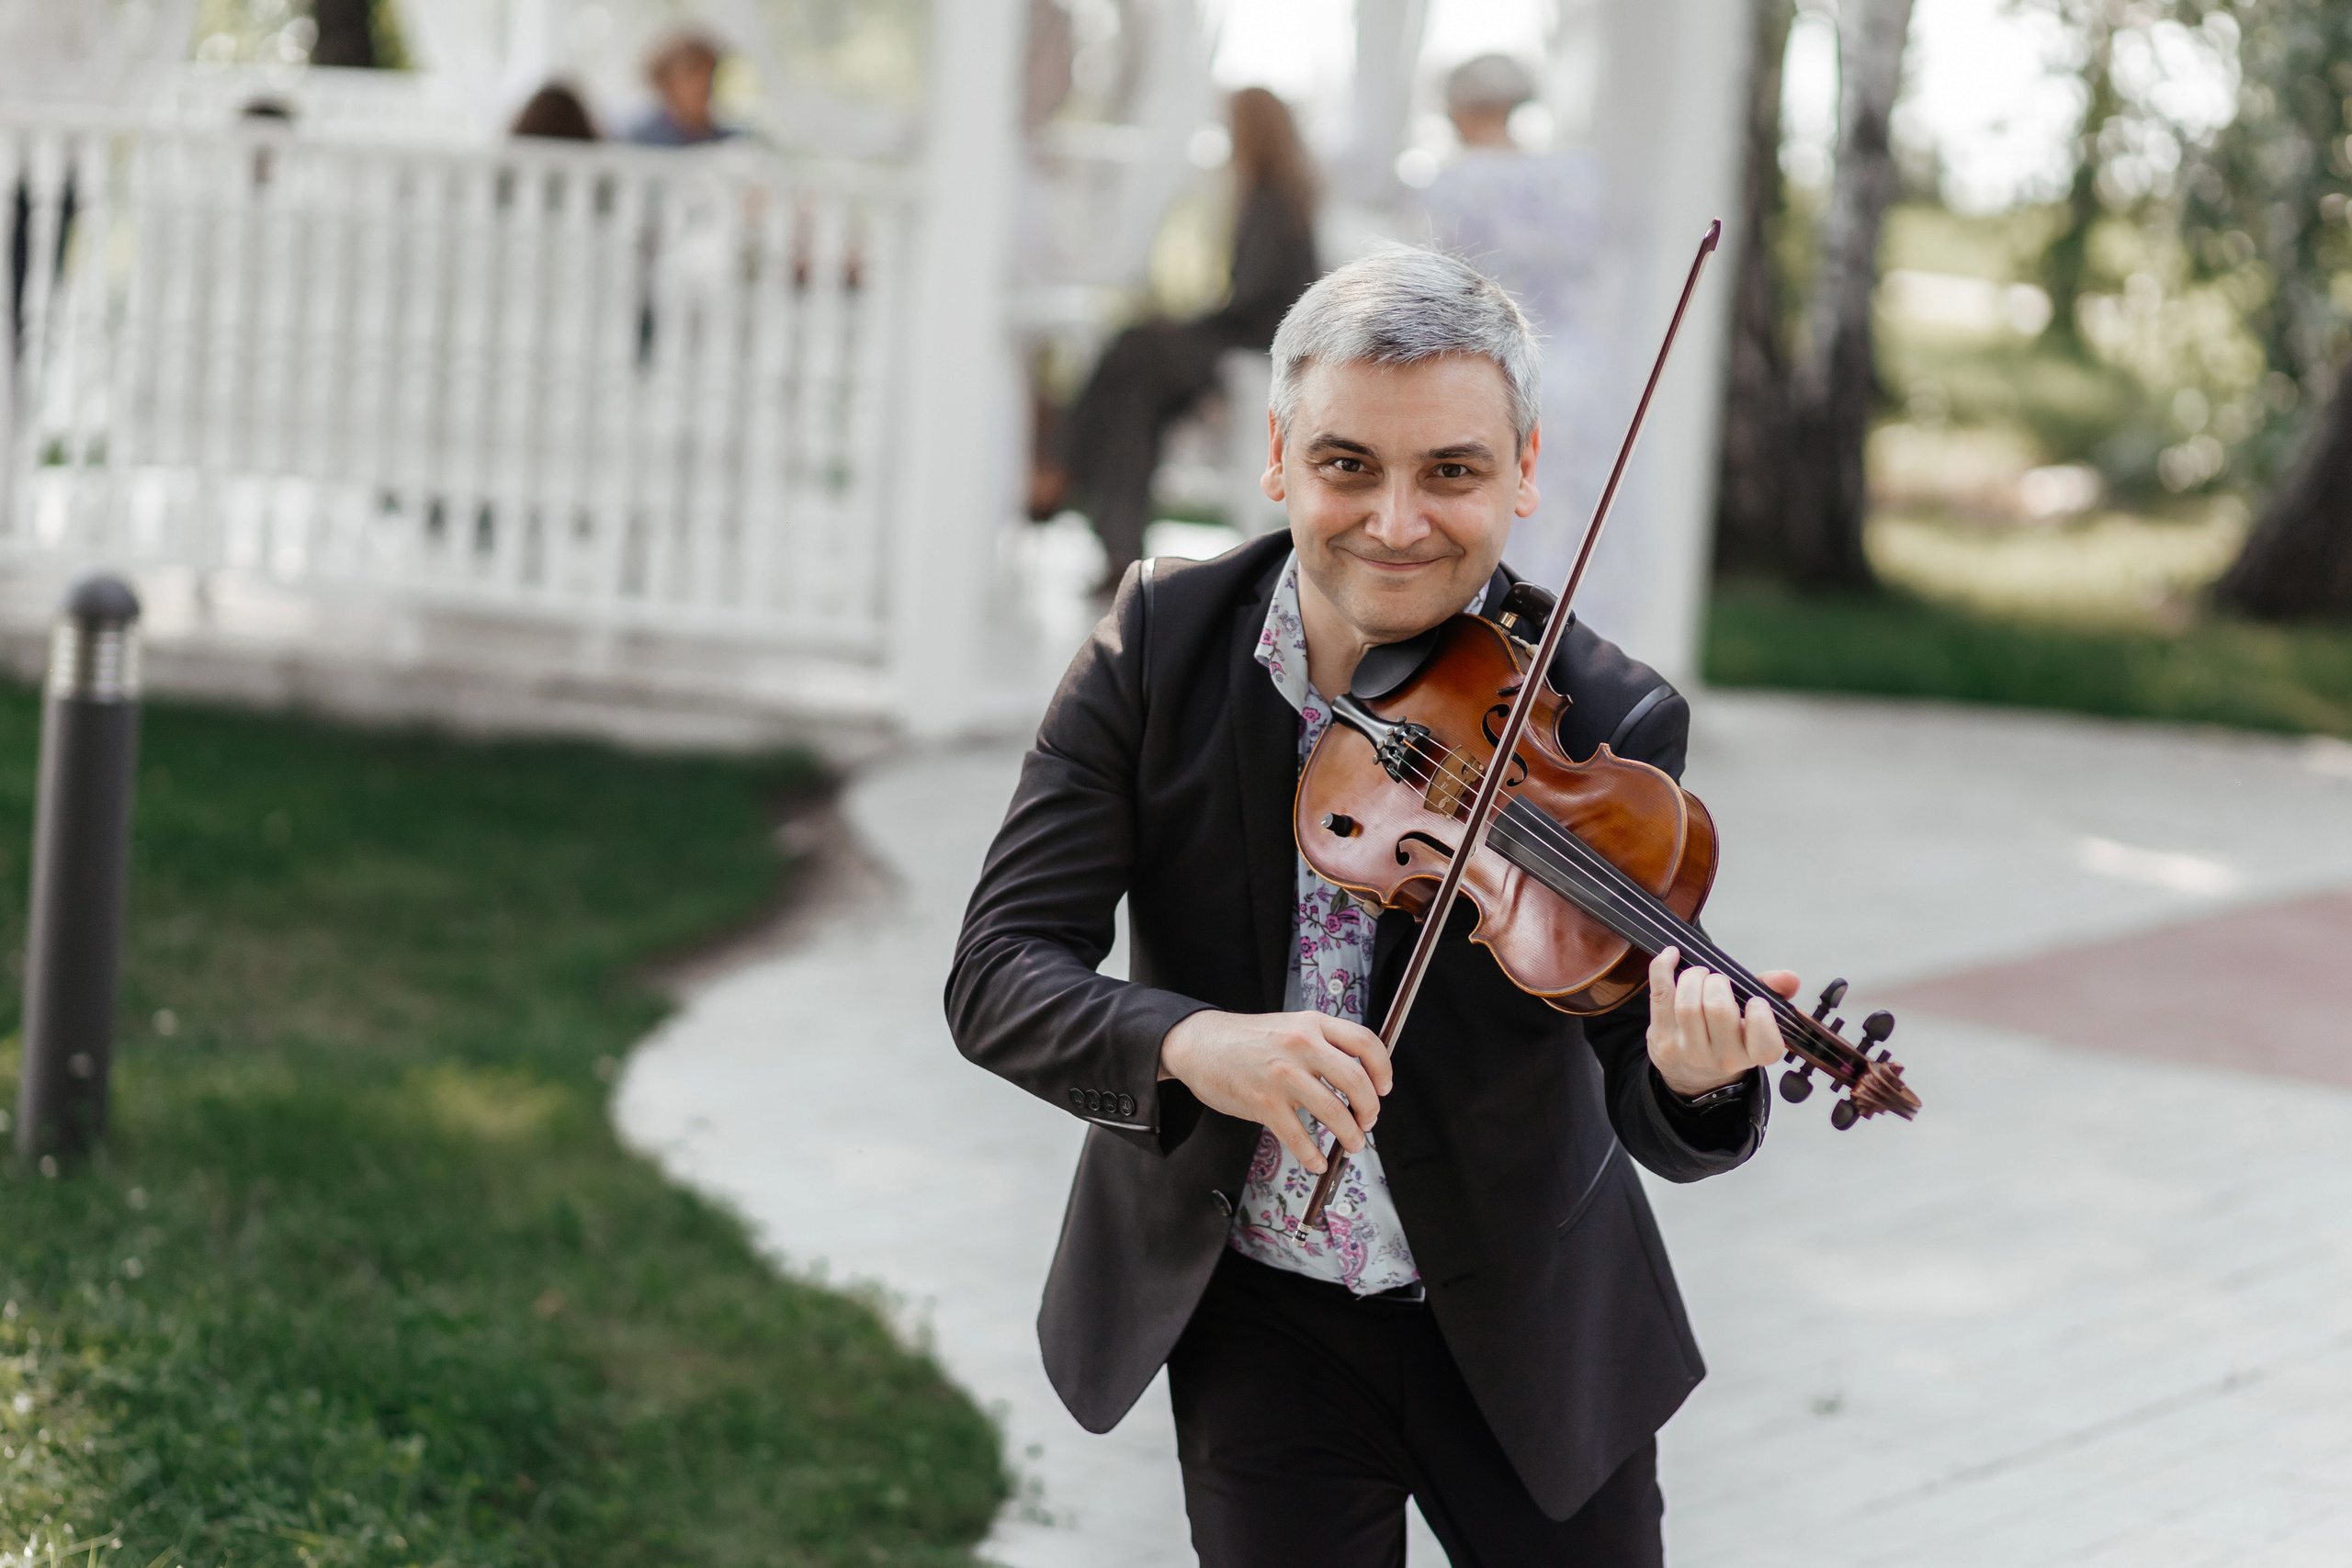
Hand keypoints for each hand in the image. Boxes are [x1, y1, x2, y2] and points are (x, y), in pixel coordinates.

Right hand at [1157, 1009, 1392, 1172]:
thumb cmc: (1245, 1039)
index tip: (1384, 1088)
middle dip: (1370, 1110)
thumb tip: (1357, 1078)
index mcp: (1312, 1024)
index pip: (1365, 1042)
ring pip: (1334, 1113)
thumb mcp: (1289, 1025)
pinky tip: (1316, 1161)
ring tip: (1351, 1144)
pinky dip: (1313, 1157)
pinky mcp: (1263, 1102)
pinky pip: (1299, 1138)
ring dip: (1350, 1136)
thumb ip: (1321, 1044)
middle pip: (1357, 1082)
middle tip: (1368, 1122)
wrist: (1198, 1044)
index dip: (1383, 1069)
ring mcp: (1282, 1074)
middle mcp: (1301, 1045)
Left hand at [1645, 947, 1798, 1097]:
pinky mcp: (1662, 1038)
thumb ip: (1775, 993)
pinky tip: (1670, 956)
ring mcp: (1689, 1050)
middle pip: (1719, 1010)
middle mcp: (1723, 1057)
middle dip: (1718, 983)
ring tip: (1699, 975)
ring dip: (1693, 976)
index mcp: (1752, 1054)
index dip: (1761, 1017)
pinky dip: (1663, 968)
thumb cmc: (1727, 1038)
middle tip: (1717, 980)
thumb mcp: (1755, 1020)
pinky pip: (1660, 995)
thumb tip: (1789, 978)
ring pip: (1688, 1004)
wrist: (1692, 1074)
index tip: (1756, 1001)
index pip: (1765, 1043)